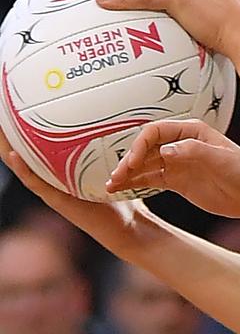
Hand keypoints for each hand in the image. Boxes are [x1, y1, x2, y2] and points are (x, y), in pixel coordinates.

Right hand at [0, 129, 144, 252]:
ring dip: (11, 150)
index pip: (45, 149)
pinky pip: (37, 183)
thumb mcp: (118, 166)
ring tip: (1, 134)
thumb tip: (123, 120)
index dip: (31, 132)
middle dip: (16, 138)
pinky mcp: (58, 201)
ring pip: (27, 167)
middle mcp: (56, 181)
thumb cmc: (126, 196)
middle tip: (5, 117)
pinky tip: (13, 155)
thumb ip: (114, 149)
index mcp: (67, 173)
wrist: (129, 226)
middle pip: (30, 155)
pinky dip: (24, 169)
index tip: (21, 111)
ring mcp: (54, 191)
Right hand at [106, 119, 239, 219]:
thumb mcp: (221, 159)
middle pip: (145, 148)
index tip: (132, 163)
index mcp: (191, 132)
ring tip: (110, 186)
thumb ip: (194, 151)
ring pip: (145, 165)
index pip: (155, 132)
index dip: (140, 146)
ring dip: (127, 174)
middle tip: (114, 178)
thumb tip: (165, 151)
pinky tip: (121, 190)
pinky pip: (151, 179)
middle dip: (128, 161)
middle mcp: (181, 145)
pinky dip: (135, 184)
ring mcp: (178, 163)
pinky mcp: (177, 181)